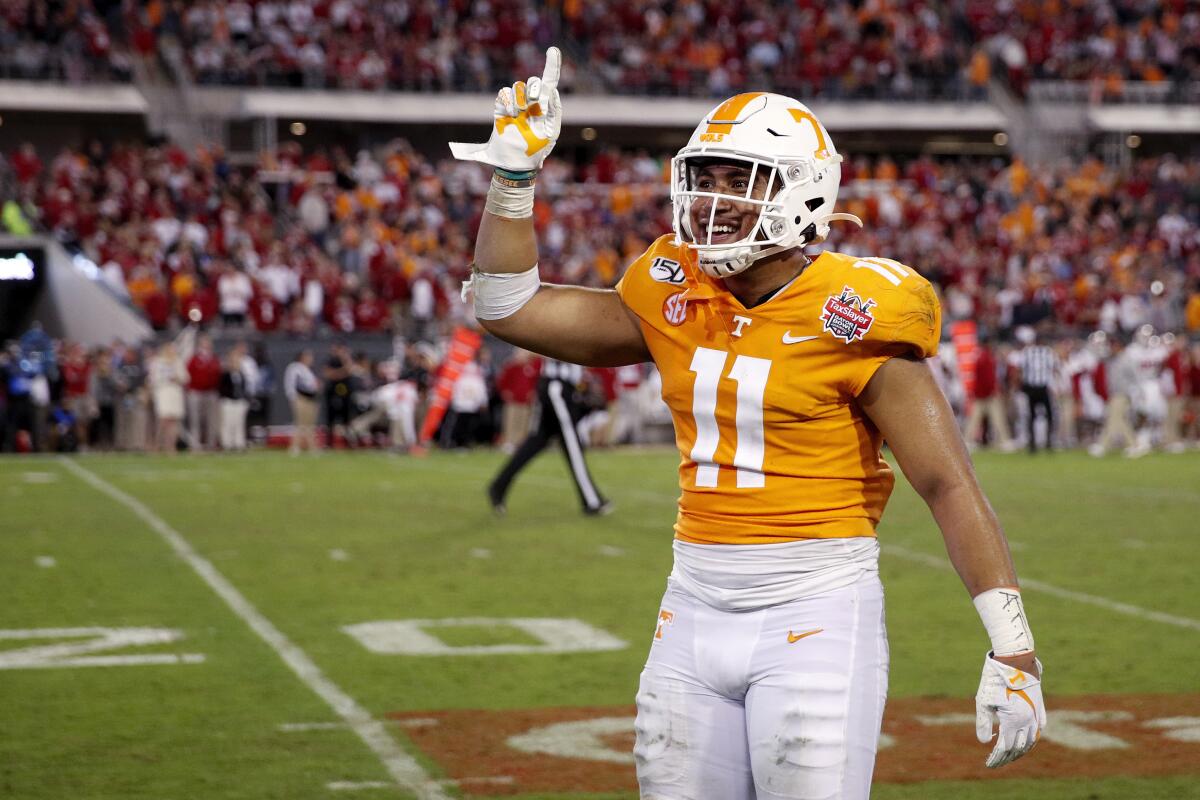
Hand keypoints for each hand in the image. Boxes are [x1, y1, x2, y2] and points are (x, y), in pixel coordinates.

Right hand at [449, 47, 562, 172]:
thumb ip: (555, 110)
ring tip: (520, 114)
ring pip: (518, 86)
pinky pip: (504, 94)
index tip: (553, 49)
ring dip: (521, 97)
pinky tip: (511, 114)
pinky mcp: (501, 110)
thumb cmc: (538, 150)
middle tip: (534, 103)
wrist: (517, 165)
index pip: (549, 81)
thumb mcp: (552, 132)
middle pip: (532, 82)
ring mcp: (515, 106)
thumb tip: (552, 90)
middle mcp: (530, 103)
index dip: (552, 64)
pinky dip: (508, 100)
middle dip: (534, 89)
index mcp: (545, 106)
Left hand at [975, 651, 1045, 767]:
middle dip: (1008, 757)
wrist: (1014, 659)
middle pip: (1019, 747)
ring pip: (1032, 739)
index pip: (1005, 747)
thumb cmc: (995, 679)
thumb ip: (984, 723)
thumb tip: (985, 743)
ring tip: (1011, 755)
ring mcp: (1036, 713)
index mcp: (1013, 721)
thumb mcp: (983, 701)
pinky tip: (1027, 739)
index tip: (988, 764)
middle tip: (998, 762)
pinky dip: (1032, 737)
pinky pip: (1040, 727)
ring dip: (1021, 749)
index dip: (996, 758)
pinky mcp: (1040, 705)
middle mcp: (1028, 720)